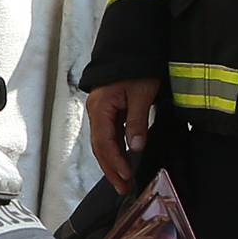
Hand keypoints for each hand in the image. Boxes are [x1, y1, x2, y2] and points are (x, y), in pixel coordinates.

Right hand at [87, 78, 160, 192]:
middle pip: (100, 147)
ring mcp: (100, 112)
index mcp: (100, 107)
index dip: (115, 161)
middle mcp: (96, 112)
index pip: (104, 141)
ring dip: (113, 163)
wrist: (132, 50)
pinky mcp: (108, 113)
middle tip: (123, 188)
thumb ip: (136, 122)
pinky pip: (109, 136)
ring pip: (103, 144)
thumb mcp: (141, 94)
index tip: (126, 175)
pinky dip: (115, 151)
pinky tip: (123, 162)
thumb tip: (135, 147)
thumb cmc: (136, 67)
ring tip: (123, 181)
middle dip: (111, 169)